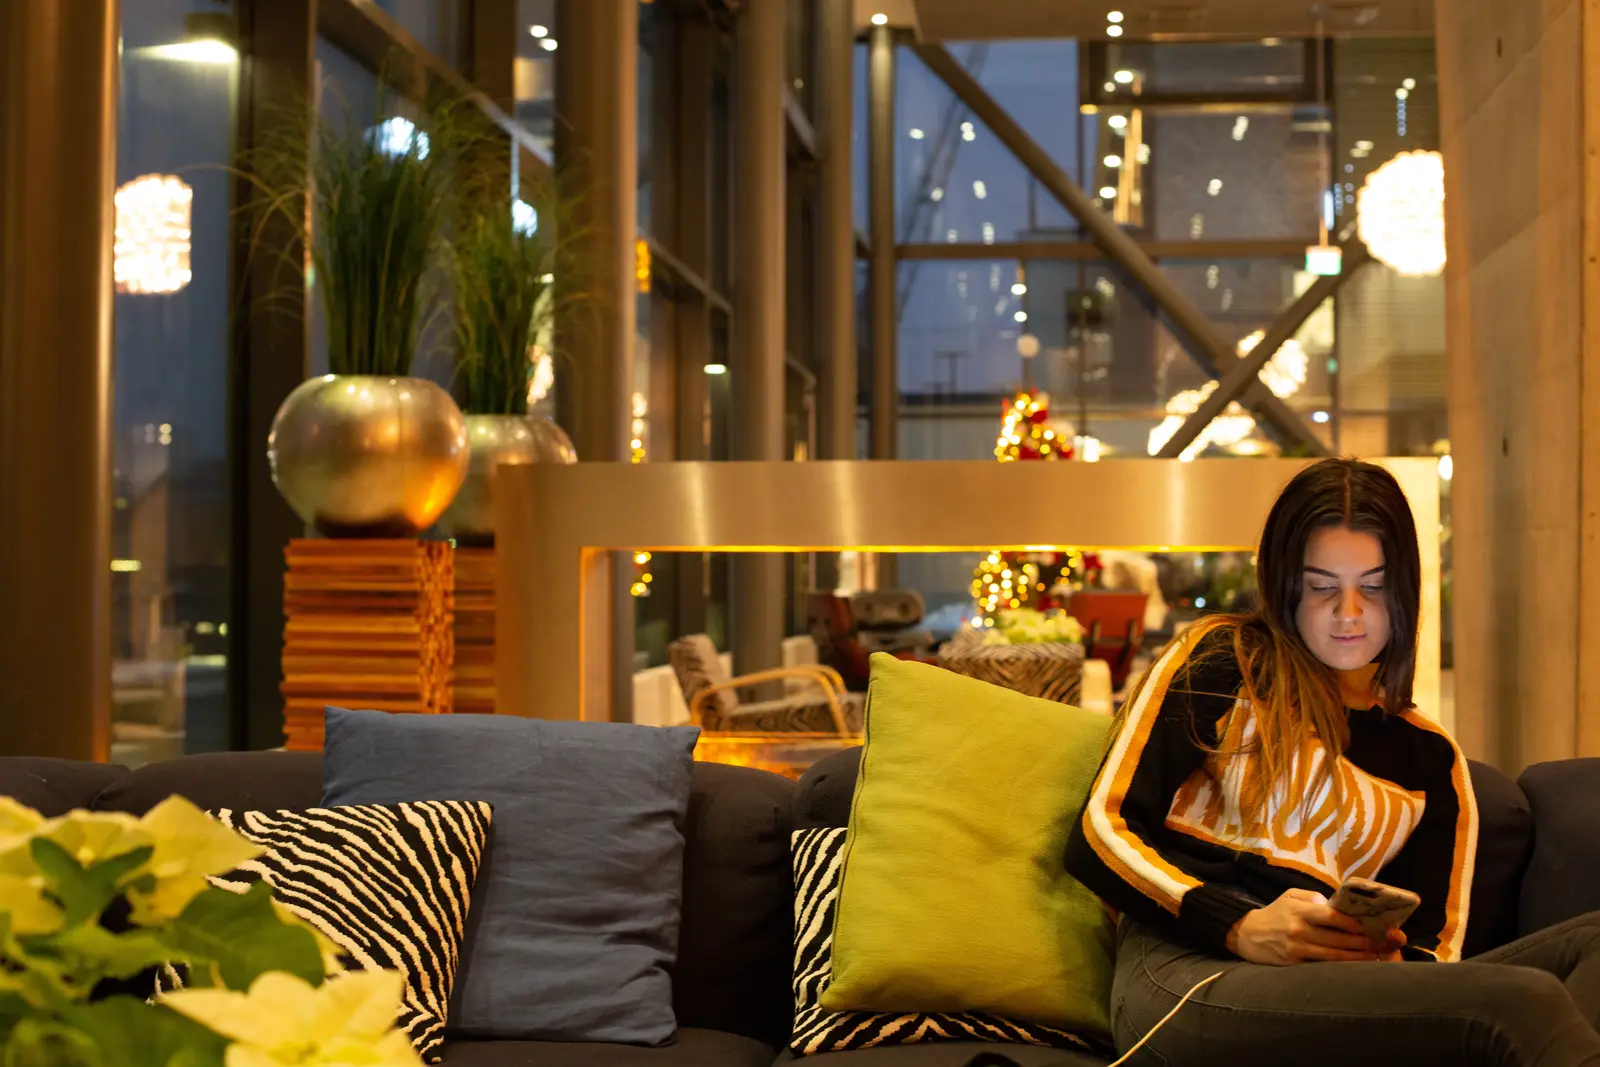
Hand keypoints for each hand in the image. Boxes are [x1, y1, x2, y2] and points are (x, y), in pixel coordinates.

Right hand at [1225, 888, 1405, 965]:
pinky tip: (1357, 967)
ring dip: (1359, 958)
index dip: (1354, 923)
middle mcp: (1299, 932)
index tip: (1373, 925)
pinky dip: (1342, 968)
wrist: (1245, 935)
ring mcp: (1297, 951)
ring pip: (1335, 957)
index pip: (1332, 916)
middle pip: (1339, 939)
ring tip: (1379, 956)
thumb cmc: (1273, 913)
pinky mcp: (1294, 966)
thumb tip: (1336, 905)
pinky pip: (1323, 967)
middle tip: (1387, 942)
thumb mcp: (1289, 896)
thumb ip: (1313, 898)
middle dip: (1366, 942)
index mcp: (1299, 912)